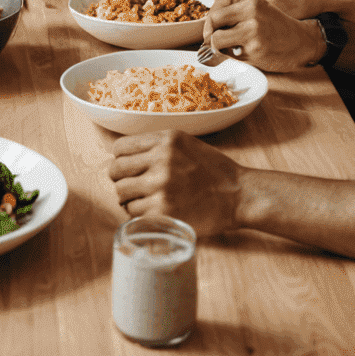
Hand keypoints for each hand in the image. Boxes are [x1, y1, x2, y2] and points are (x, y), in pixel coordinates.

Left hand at [107, 130, 240, 236]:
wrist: (238, 194)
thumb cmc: (212, 170)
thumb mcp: (184, 143)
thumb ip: (155, 145)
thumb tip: (124, 156)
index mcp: (164, 140)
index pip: (119, 148)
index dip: (119, 160)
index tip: (126, 168)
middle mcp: (160, 160)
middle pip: (116, 171)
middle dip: (119, 180)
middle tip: (130, 186)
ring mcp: (161, 187)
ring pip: (122, 194)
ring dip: (129, 199)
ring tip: (143, 200)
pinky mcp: (165, 212)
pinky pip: (134, 214)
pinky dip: (140, 215)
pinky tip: (152, 211)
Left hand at [204, 0, 324, 72]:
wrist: (303, 42)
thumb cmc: (276, 25)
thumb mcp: (259, 7)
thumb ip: (236, 7)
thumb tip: (209, 20)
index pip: (217, 3)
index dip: (210, 17)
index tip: (212, 26)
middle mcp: (251, 11)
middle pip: (213, 20)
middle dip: (208, 32)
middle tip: (211, 40)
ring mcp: (252, 31)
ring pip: (216, 39)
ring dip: (217, 46)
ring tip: (226, 48)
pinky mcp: (254, 50)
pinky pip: (229, 54)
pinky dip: (230, 56)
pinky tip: (242, 54)